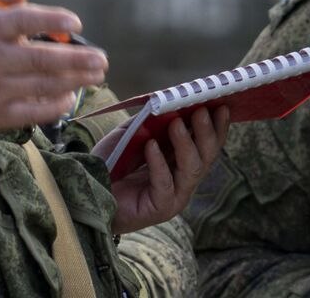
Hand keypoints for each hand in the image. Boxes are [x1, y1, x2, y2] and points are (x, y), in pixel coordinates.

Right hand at [0, 0, 107, 131]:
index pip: (21, 21)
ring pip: (42, 86)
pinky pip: (33, 112)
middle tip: (101, 59)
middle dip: (75, 60)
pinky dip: (56, 105)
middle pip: (39, 59)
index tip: (76, 21)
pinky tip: (71, 96)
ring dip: (74, 81)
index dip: (50, 20)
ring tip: (95, 75)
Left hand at [95, 104, 229, 233]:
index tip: (221, 104)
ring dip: (186, 144)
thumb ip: (152, 121)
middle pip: (207, 156)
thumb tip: (172, 100)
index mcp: (182, 161)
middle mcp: (184, 180)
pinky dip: (159, 163)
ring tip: (176, 124)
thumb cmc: (111, 163)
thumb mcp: (134, 134)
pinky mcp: (160, 208)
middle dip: (206, 132)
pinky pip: (165, 184)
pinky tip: (151, 146)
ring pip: (192, 169)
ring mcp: (175, 196)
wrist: (88, 189)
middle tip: (201, 111)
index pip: (208, 144)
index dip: (217, 126)